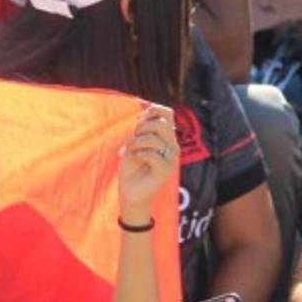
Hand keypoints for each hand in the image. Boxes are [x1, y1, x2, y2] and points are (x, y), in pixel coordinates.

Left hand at [118, 105, 177, 222]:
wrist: (131, 193)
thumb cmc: (131, 168)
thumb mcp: (134, 144)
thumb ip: (140, 130)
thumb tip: (145, 108)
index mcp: (166, 138)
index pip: (167, 113)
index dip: (152, 111)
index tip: (138, 122)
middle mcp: (172, 146)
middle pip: (161, 123)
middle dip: (141, 128)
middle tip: (132, 140)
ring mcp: (170, 158)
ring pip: (154, 139)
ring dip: (135, 143)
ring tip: (129, 151)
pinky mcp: (165, 170)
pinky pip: (151, 154)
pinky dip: (138, 154)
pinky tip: (133, 159)